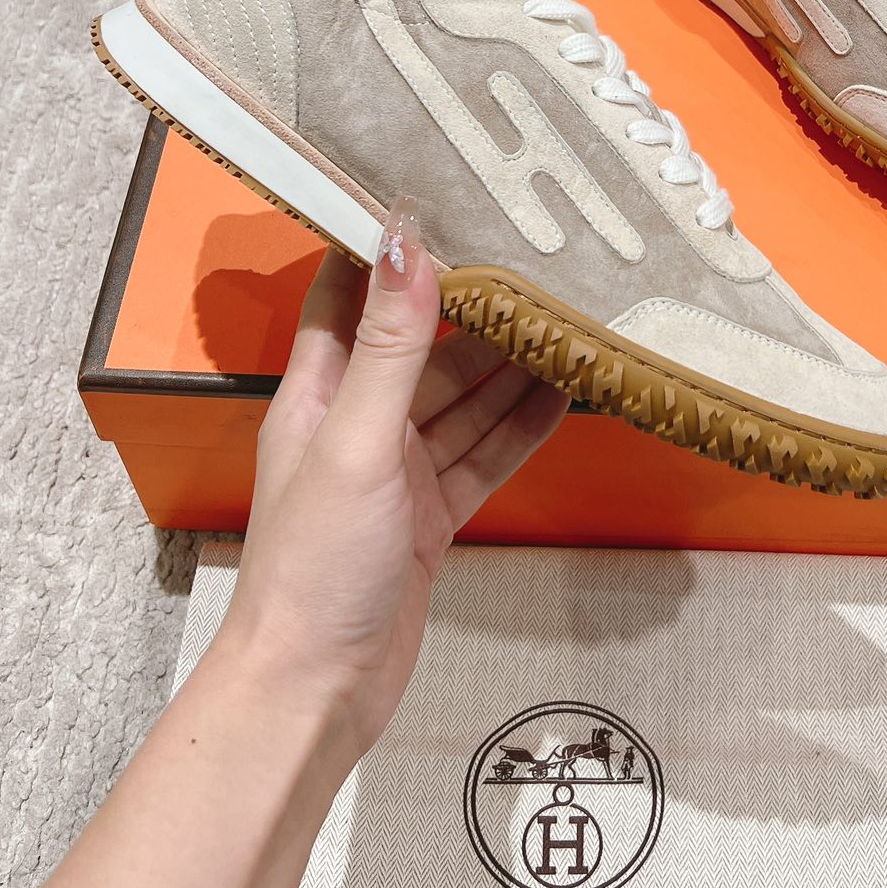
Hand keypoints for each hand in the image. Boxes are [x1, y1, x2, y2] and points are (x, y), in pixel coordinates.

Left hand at [218, 199, 567, 764]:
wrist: (316, 691)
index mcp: (318, 393)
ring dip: (511, 366)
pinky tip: (567, 395)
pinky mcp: (429, 517)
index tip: (441, 196)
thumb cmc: (314, 565)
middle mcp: (357, 422)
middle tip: (542, 259)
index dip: (387, 248)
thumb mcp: (357, 442)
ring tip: (572, 318)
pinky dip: (521, 427)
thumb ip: (391, 347)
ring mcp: (397, 472)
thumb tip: (406, 240)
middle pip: (424, 346)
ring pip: (464, 401)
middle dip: (477, 307)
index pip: (348, 295)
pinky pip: (483, 456)